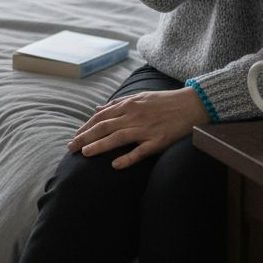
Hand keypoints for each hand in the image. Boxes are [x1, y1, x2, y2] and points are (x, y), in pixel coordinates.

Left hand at [66, 87, 210, 169]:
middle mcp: (134, 116)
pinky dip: (127, 158)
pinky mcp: (159, 141)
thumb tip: (97, 108)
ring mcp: (146, 129)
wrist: (192, 104)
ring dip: (99, 146)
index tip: (74, 137)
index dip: (86, 127)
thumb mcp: (139, 97)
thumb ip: (118, 103)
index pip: (101, 117)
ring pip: (118, 138)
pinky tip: (115, 165)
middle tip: (71, 148)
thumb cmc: (164, 102)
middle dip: (85, 137)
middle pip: (104, 127)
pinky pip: (141, 151)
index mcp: (129, 105)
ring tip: (85, 154)